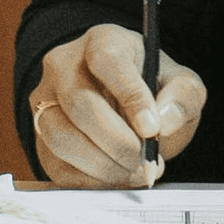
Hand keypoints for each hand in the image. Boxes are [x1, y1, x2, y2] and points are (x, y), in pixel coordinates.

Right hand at [26, 22, 201, 186]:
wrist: (126, 106)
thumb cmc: (153, 90)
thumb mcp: (181, 85)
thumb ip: (183, 97)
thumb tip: (163, 122)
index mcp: (103, 41)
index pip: (108, 60)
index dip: (130, 96)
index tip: (151, 129)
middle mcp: (64, 65)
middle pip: (80, 103)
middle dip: (118, 142)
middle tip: (146, 161)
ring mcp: (45, 101)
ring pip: (61, 137)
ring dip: (103, 165)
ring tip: (135, 171)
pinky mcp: (40, 137)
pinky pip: (57, 165)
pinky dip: (91, 181)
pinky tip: (117, 177)